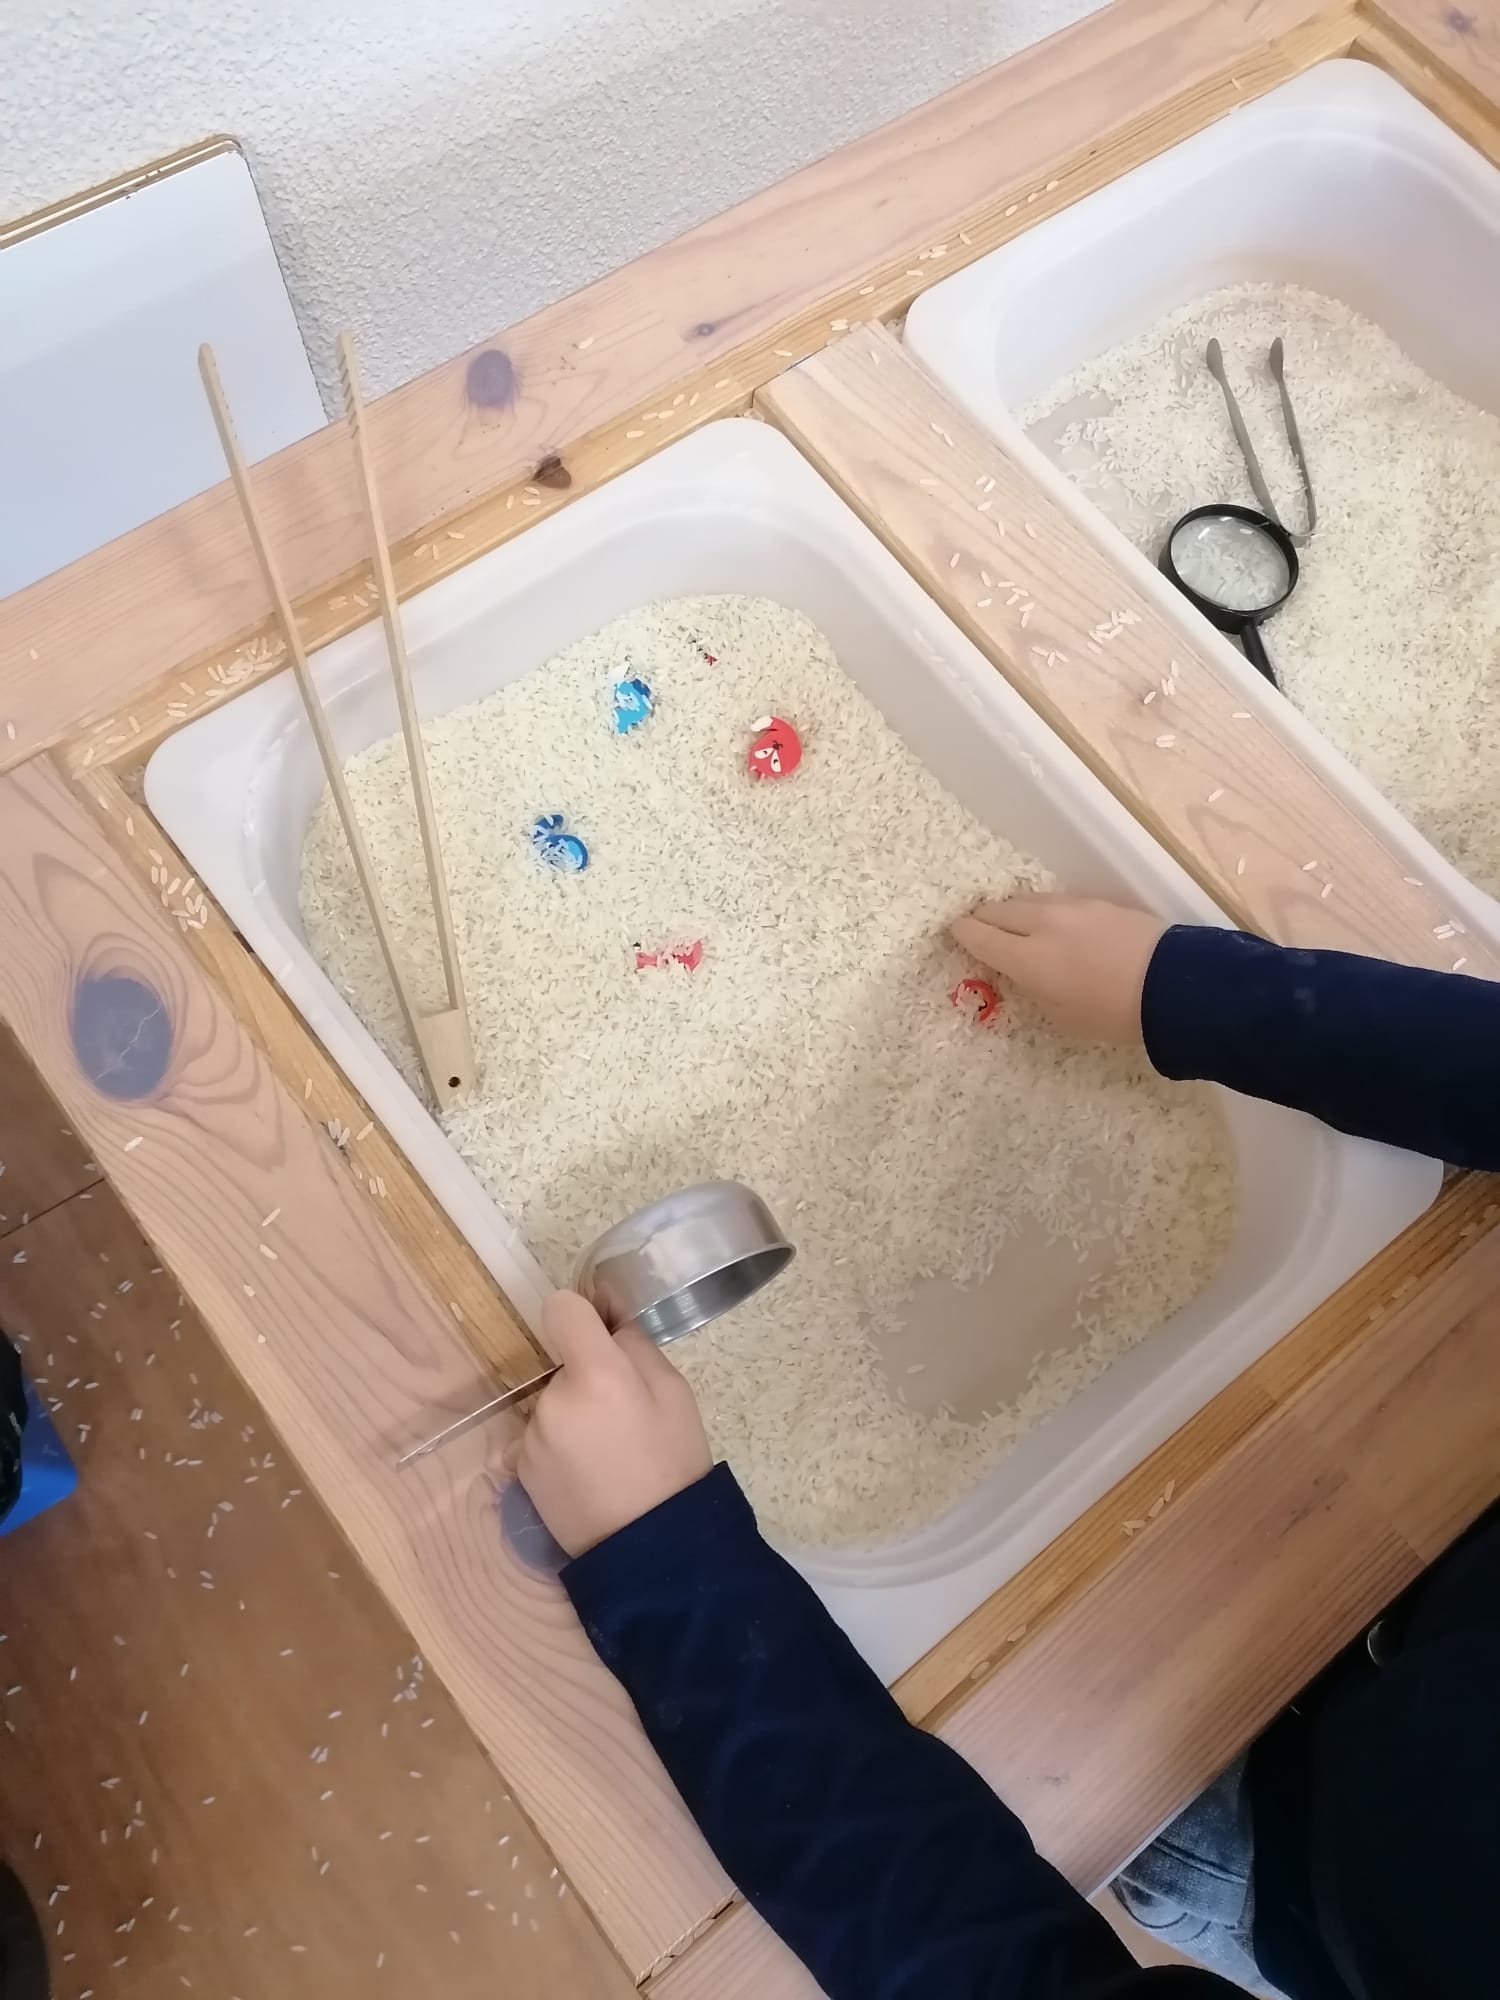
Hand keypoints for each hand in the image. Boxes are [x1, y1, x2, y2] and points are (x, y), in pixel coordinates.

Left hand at [505, 1291, 712, 1558]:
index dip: (583, 1313)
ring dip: (574, 1412)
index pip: (562, 1308)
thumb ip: (635, 1344)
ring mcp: (532, 1436)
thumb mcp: (675, 1392)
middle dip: (589, 1376)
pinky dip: (562, 1443)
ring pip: (554, 1400)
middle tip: (625, 1414)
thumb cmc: (674, 1462)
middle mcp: (554, 1399)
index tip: (603, 1334)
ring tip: (608, 1451)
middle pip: (564, 1362)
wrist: (652, 1549)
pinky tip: (589, 1473)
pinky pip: (543, 1434)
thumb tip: (606, 1310)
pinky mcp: (522, 1467)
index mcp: (597, 1374)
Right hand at [949, 894, 1166, 1043]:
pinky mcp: (1099, 902)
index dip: (963, 934)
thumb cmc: (1112, 1014)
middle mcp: (1044, 923)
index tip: (955, 932)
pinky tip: (1053, 923)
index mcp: (1027, 957)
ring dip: (1015, 911)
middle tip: (979, 927)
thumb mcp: (1062, 1017)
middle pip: (999, 910)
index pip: (980, 936)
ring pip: (1029, 900)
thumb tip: (1024, 972)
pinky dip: (1045, 910)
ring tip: (1015, 923)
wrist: (1172, 984)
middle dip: (984, 918)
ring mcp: (1073, 907)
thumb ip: (1034, 989)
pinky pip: (1058, 901)